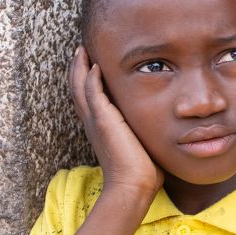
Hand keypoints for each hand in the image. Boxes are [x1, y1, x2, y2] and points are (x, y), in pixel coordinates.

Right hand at [68, 46, 162, 199]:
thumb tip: (158, 129)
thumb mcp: (141, 144)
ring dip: (80, 67)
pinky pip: (91, 93)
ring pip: (79, 87)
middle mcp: (93, 122)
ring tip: (81, 50)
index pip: (89, 97)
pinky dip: (90, 77)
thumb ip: (142, 131)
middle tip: (80, 49)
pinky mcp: (103, 120)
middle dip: (78, 68)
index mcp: (101, 127)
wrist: (133, 185)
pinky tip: (94, 64)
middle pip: (77, 89)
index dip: (86, 80)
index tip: (91, 63)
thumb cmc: (141, 171)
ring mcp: (96, 120)